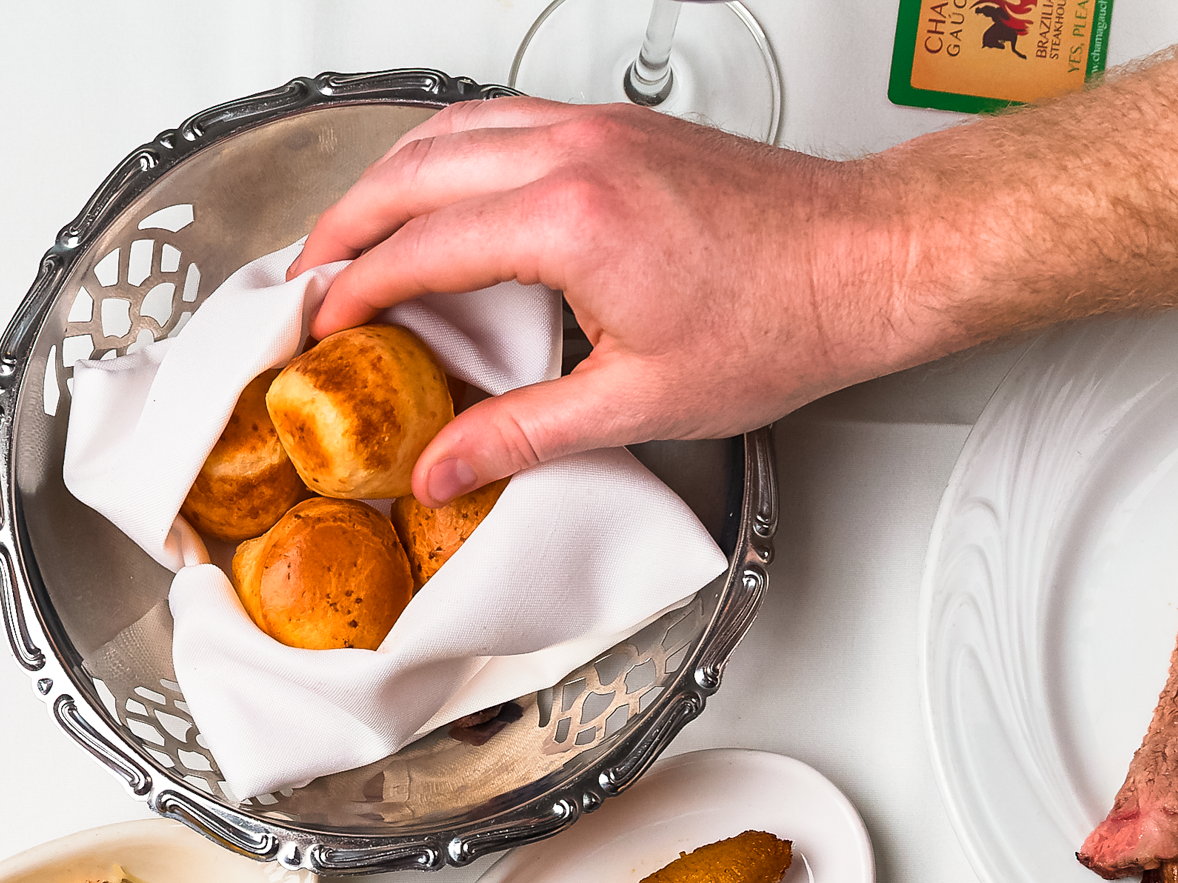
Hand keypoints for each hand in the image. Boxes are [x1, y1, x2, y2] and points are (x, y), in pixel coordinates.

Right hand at [292, 99, 917, 503]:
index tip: (320, 328)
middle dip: (345, 225)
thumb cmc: (784, 319)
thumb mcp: (639, 402)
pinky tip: (442, 191)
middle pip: (414, 171)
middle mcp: (575, 155)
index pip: (421, 249)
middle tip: (307, 279)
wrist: (869, 260)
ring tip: (354, 234)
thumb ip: (523, 434)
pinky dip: (448, 154)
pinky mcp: (620, 127)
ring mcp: (597, 129)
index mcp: (569, 221)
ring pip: (453, 131)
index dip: (356, 293)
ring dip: (390, 180)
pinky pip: (502, 120)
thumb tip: (446, 468)